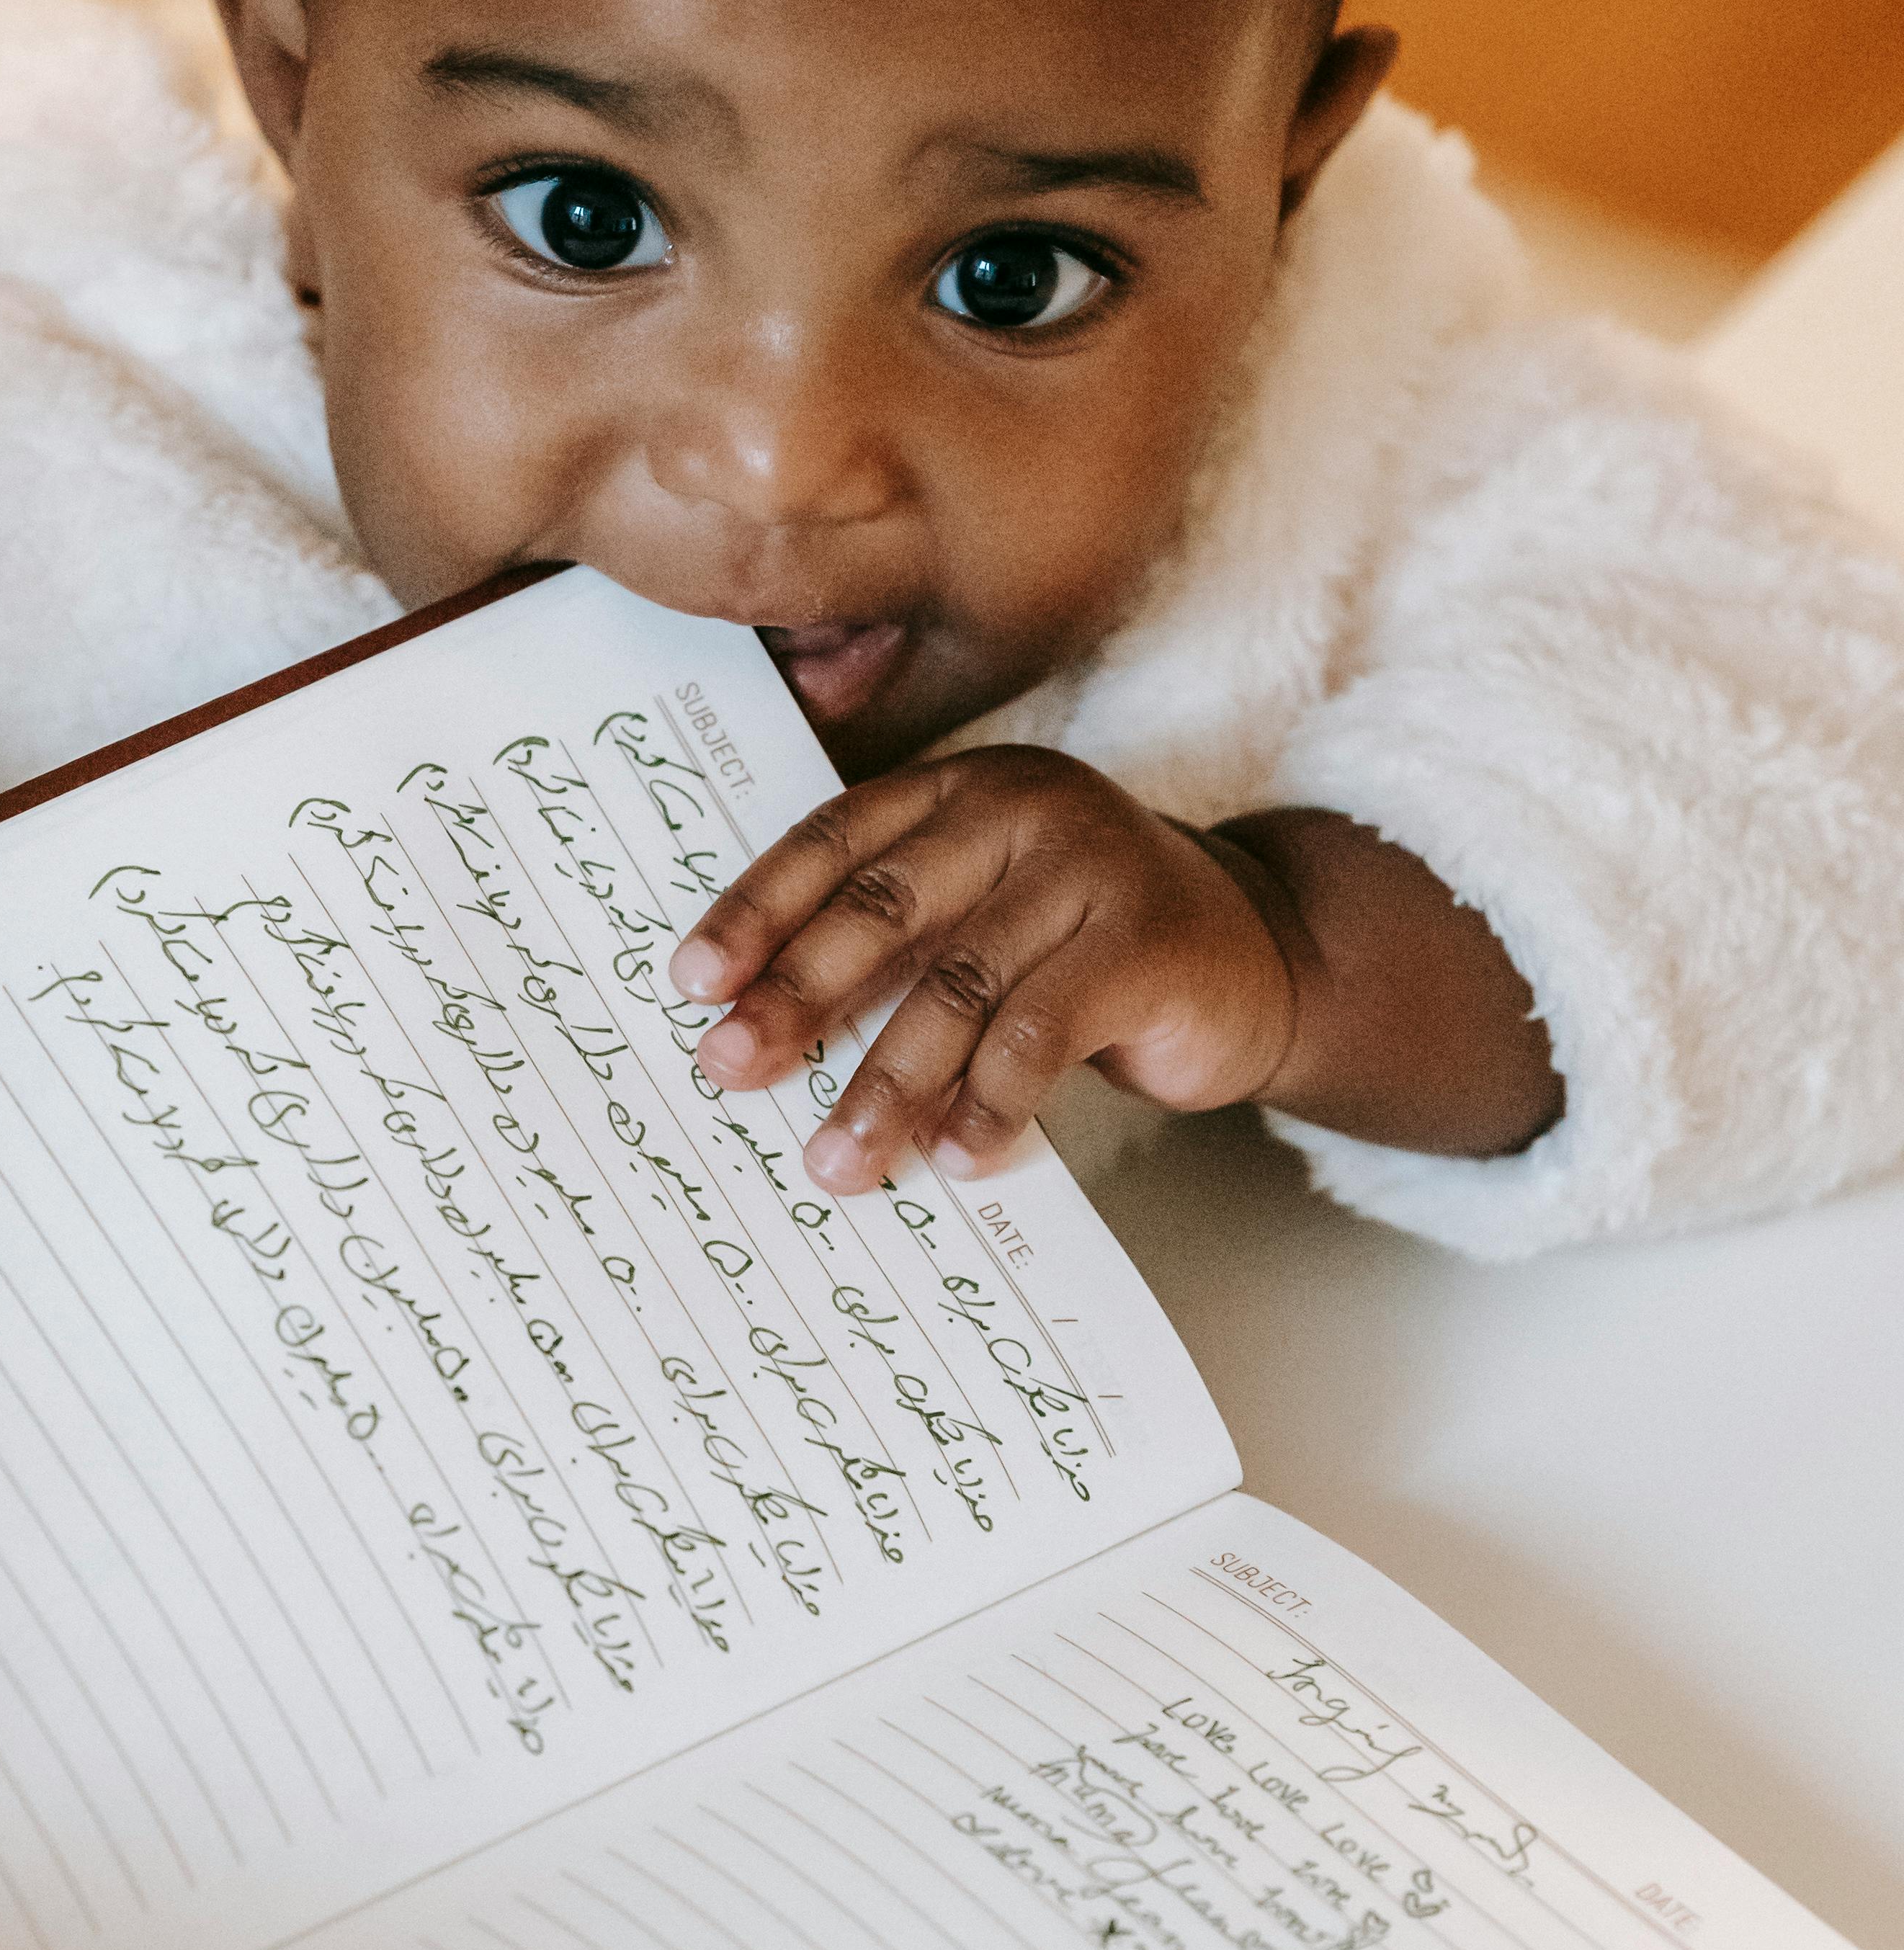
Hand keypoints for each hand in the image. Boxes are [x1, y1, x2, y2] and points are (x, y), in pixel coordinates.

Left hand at [669, 747, 1300, 1190]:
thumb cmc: (1084, 943)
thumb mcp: (981, 915)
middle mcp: (1019, 809)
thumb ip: (895, 946)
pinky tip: (954, 1156)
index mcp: (958, 790)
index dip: (756, 910)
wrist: (1258, 954)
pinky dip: (987, 1105)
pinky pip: (1039, 1035)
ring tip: (836, 1159)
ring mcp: (1089, 867)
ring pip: (957, 984)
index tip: (692, 984)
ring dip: (885, 1083)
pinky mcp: (1146, 943)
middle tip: (732, 1067)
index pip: (833, 840)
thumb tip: (764, 1035)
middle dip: (798, 996)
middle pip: (881, 907)